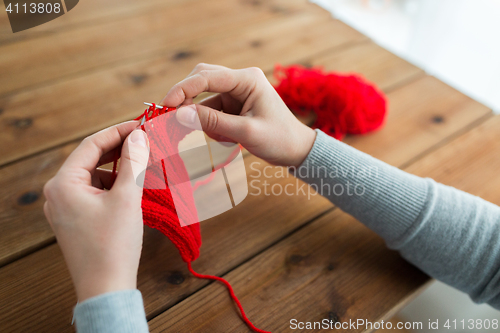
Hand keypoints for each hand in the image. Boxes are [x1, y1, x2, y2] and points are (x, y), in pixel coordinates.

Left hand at [43, 121, 149, 301]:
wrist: (106, 287)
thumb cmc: (113, 244)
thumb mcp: (127, 198)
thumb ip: (133, 162)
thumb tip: (139, 136)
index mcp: (63, 184)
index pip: (91, 145)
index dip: (118, 132)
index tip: (141, 125)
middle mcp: (58, 193)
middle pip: (91, 159)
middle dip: (119, 150)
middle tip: (145, 143)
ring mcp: (65, 207)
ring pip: (95, 176)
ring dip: (118, 169)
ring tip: (143, 167)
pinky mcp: (75, 219)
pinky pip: (95, 192)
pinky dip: (113, 186)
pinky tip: (132, 188)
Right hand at [161, 63, 315, 166]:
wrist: (296, 150)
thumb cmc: (279, 139)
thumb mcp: (245, 132)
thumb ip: (212, 122)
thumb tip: (179, 114)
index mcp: (247, 79)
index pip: (206, 76)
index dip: (182, 89)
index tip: (165, 105)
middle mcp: (240, 81)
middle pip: (201, 80)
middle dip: (187, 100)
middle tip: (174, 119)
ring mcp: (236, 93)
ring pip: (204, 100)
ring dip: (204, 120)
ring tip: (224, 138)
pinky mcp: (233, 106)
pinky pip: (211, 112)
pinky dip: (212, 126)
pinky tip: (229, 139)